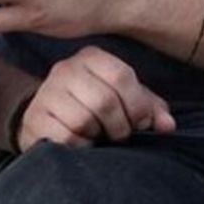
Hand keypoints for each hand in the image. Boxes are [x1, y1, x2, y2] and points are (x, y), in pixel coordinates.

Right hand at [15, 46, 175, 150]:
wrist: (48, 118)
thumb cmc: (94, 107)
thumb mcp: (124, 100)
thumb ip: (149, 108)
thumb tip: (168, 126)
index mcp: (91, 57)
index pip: (121, 76)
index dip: (137, 106)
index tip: (139, 123)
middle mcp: (65, 69)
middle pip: (105, 101)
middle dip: (119, 126)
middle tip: (118, 134)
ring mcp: (47, 93)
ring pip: (84, 119)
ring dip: (97, 136)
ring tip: (97, 135)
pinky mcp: (35, 119)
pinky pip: (66, 137)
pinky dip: (80, 146)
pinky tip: (80, 143)